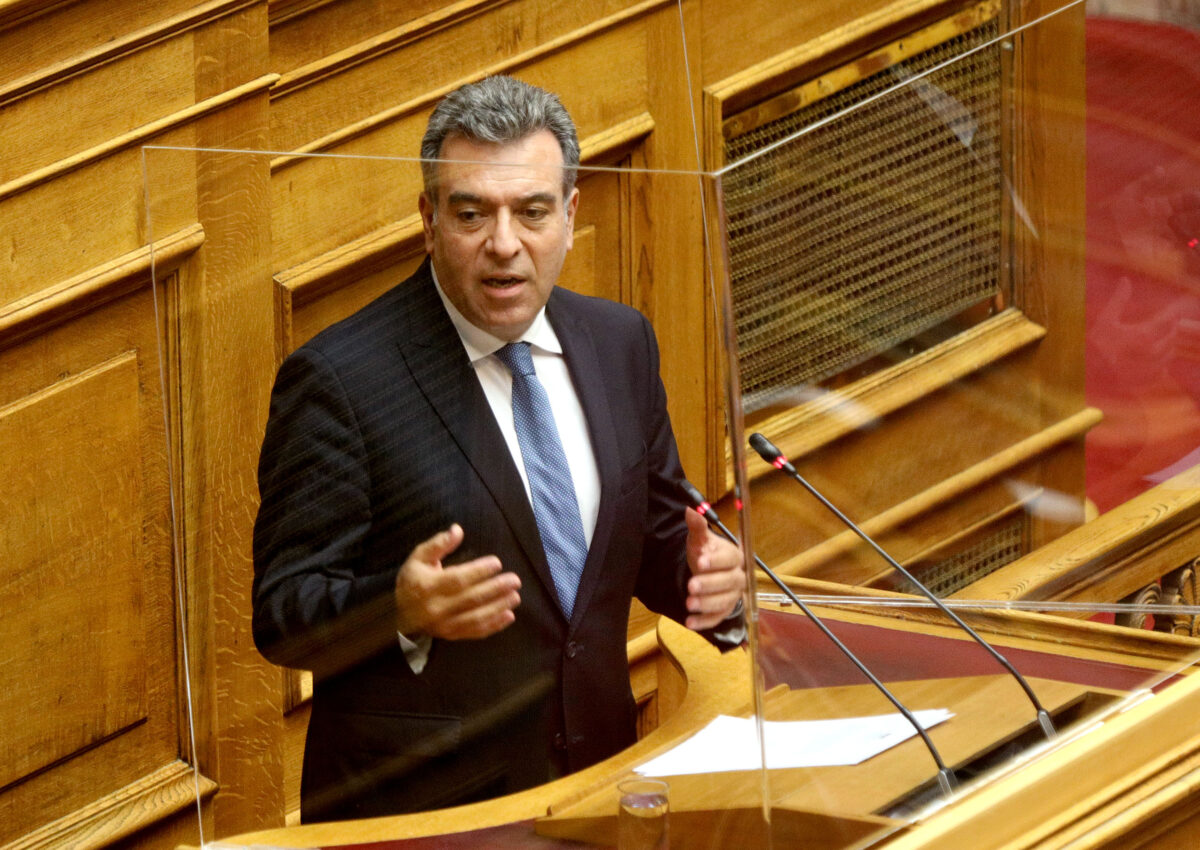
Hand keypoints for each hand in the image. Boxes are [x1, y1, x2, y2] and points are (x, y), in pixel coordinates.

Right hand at [394, 524, 520, 639]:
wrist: (399, 615)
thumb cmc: (413, 581)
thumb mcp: (418, 558)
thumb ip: (438, 544)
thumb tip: (458, 530)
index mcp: (428, 586)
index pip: (457, 579)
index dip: (479, 571)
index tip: (497, 563)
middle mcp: (436, 608)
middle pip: (471, 598)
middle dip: (496, 589)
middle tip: (515, 580)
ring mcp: (444, 625)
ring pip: (476, 618)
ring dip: (499, 607)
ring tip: (515, 596)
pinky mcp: (451, 636)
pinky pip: (475, 632)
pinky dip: (494, 625)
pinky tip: (509, 616)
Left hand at [683, 507, 745, 630]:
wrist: (704, 570)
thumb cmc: (705, 553)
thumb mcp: (699, 540)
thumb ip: (697, 527)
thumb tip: (690, 510)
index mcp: (733, 556)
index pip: (729, 559)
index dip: (716, 561)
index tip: (700, 562)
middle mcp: (737, 577)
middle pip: (729, 582)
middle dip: (710, 585)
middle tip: (691, 586)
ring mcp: (733, 595)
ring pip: (724, 602)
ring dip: (707, 604)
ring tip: (689, 603)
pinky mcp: (724, 611)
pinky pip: (717, 618)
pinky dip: (704, 621)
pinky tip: (690, 622)